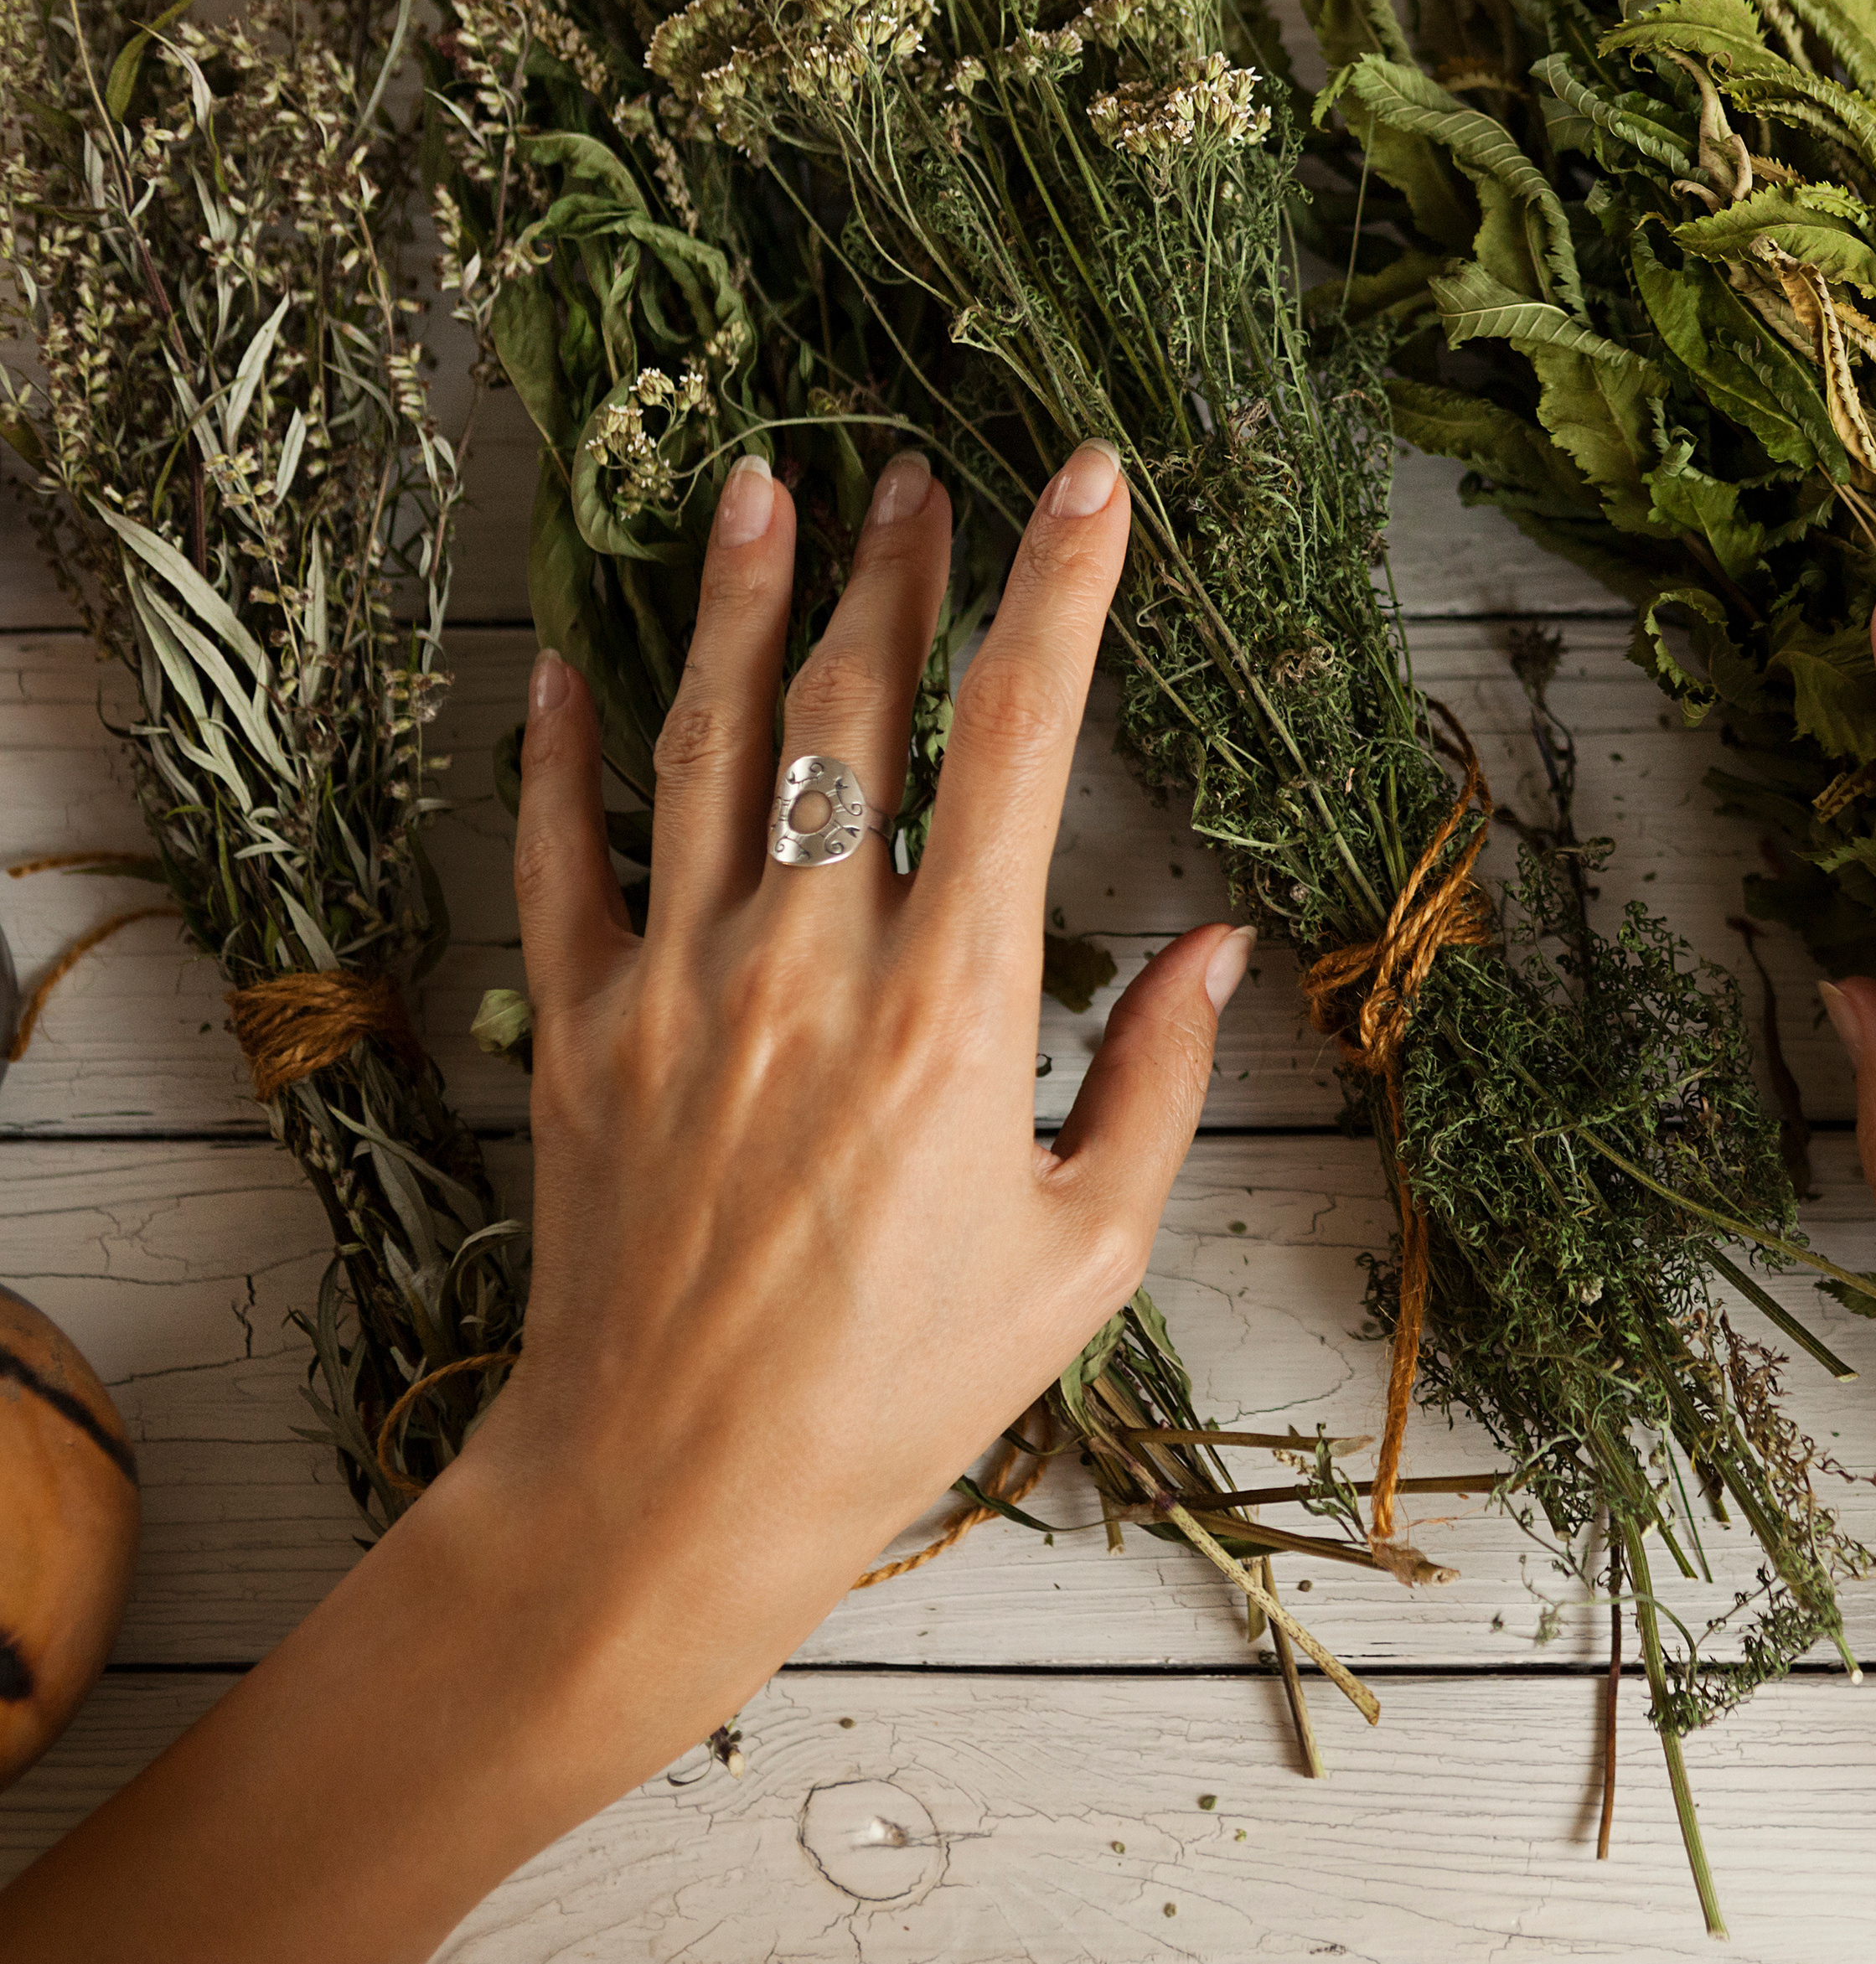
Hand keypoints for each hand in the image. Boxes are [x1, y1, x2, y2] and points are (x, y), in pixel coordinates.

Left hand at [0, 439, 1255, 1963]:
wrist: (679, 1485)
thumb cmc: (904, 1386)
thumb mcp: (1087, 1251)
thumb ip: (1159, 1080)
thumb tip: (1224, 944)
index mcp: (956, 1010)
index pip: (1020, 747)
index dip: (1060, 595)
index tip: (1085, 484)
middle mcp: (812, 965)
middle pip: (854, 711)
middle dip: (896, 572)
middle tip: (916, 477)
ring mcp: (679, 987)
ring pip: (708, 747)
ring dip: (742, 607)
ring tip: (763, 490)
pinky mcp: (583, 1032)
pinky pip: (563, 857)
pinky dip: (563, 753)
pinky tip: (570, 665)